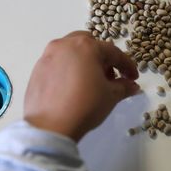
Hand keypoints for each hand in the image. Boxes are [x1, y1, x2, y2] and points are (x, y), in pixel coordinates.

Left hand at [24, 31, 139, 141]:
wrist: (50, 126)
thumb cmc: (85, 106)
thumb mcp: (110, 96)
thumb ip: (124, 87)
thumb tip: (132, 85)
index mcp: (86, 46)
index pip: (113, 53)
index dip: (127, 66)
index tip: (133, 78)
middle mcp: (65, 44)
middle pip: (89, 44)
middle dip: (102, 58)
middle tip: (109, 77)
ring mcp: (48, 55)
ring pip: (71, 51)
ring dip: (84, 61)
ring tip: (90, 81)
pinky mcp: (37, 68)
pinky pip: (58, 62)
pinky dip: (68, 69)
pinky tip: (72, 86)